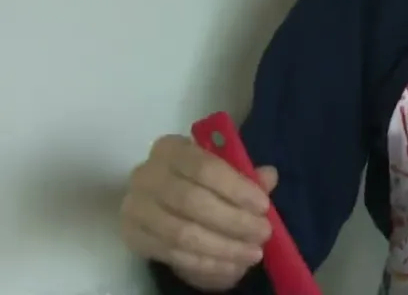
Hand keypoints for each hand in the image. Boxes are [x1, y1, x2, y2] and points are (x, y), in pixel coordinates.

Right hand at [119, 135, 276, 289]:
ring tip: (252, 253)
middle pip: (192, 201)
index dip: (236, 188)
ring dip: (223, 246)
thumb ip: (248, 176)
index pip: (204, 166)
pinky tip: (230, 265)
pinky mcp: (132, 236)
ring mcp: (135, 206)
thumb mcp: (227, 174)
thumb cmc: (205, 184)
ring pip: (181, 232)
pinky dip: (205, 262)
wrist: (169, 208)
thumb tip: (269, 176)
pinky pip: (171, 254)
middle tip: (263, 233)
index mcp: (172, 149)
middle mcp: (146, 174)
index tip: (263, 206)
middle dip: (234, 221)